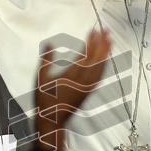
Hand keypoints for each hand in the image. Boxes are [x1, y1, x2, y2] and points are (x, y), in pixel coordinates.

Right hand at [35, 29, 112, 150]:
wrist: (53, 119)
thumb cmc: (46, 99)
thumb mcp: (41, 78)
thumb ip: (46, 60)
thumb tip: (49, 44)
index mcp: (72, 75)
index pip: (86, 54)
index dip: (92, 41)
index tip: (94, 30)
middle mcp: (84, 80)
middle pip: (98, 59)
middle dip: (103, 44)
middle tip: (107, 30)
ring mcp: (88, 86)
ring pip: (101, 67)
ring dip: (106, 53)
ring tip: (109, 41)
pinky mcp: (89, 91)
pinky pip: (100, 76)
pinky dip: (104, 65)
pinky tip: (105, 60)